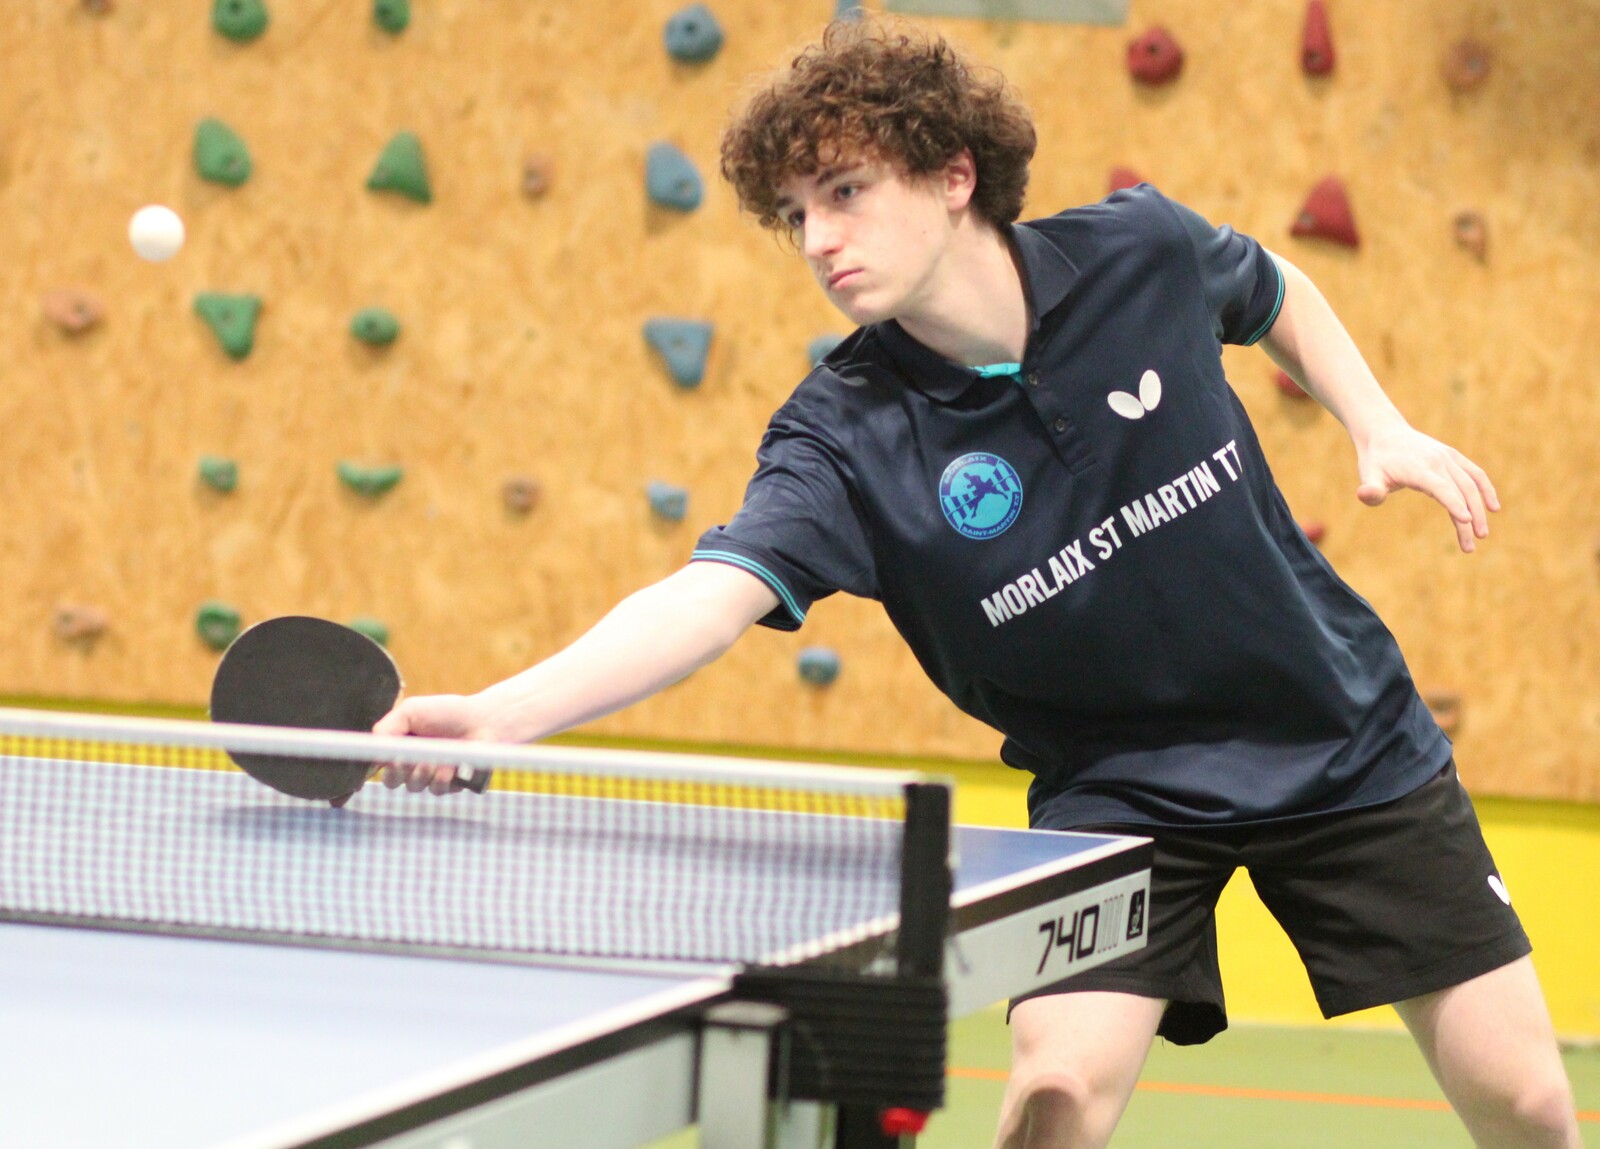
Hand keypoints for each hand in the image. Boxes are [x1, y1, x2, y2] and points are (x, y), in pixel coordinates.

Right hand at [367, 693, 499, 796]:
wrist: (484, 721)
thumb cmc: (448, 712)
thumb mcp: (412, 711)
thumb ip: (388, 726)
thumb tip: (371, 747)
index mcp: (399, 746)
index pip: (378, 764)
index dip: (376, 767)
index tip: (384, 760)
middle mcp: (412, 764)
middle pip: (390, 781)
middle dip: (397, 771)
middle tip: (407, 760)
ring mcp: (430, 776)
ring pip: (413, 786)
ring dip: (422, 772)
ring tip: (437, 757)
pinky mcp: (449, 786)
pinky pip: (436, 789)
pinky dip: (443, 777)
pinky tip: (454, 764)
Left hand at [1354, 423, 1499, 552]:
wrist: (1384, 432)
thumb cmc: (1375, 460)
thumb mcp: (1368, 475)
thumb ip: (1370, 490)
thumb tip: (1365, 496)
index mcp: (1418, 468)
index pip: (1440, 487)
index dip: (1453, 503)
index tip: (1466, 521)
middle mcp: (1437, 461)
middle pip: (1460, 491)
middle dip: (1469, 519)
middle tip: (1469, 547)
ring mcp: (1448, 458)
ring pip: (1471, 484)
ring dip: (1480, 509)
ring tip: (1481, 535)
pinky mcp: (1453, 457)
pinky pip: (1475, 473)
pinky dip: (1486, 489)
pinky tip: (1493, 507)